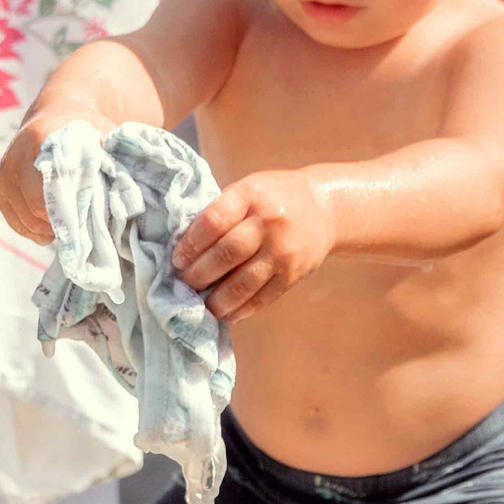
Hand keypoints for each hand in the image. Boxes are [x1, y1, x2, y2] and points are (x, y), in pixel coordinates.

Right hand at [0, 111, 111, 243]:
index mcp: (39, 141)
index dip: (69, 214)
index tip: (86, 222)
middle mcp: (14, 158)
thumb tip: (120, 190)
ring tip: (69, 228)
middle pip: (35, 212)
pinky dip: (34, 231)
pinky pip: (15, 222)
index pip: (49, 194)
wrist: (56, 115)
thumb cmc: (84, 131)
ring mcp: (4, 174)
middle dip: (61, 225)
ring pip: (25, 221)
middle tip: (81, 230)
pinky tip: (52, 230)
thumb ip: (108, 161)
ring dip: (48, 231)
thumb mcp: (101, 138)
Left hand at [173, 169, 335, 321]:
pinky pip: (263, 298)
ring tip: (202, 306)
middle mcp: (270, 222)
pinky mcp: (294, 274)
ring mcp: (284, 251)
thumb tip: (185, 249)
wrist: (325, 208)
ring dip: (217, 300)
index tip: (177, 260)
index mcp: (252, 195)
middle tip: (184, 284)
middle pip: (226, 254)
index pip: (213, 221)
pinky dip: (242, 310)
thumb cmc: (275, 198)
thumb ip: (221, 212)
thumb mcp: (248, 189)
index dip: (190, 244)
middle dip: (199, 274)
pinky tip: (227, 314)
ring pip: (243, 283)